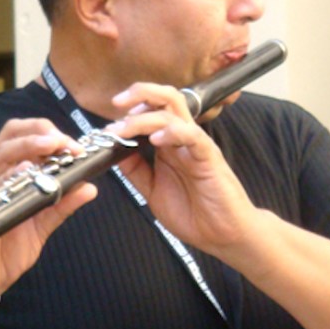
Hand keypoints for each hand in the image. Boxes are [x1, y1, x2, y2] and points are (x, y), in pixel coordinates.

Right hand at [0, 118, 97, 308]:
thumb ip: (62, 204)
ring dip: (29, 146)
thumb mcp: (41, 225)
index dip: (49, 133)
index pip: (22, 135)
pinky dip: (9, 177)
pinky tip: (27, 174)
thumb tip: (90, 186)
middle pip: (11, 134)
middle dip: (42, 132)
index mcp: (5, 174)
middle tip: (67, 144)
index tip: (76, 146)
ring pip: (1, 154)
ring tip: (53, 146)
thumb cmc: (5, 252)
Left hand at [107, 84, 259, 254]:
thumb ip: (136, 170)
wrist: (222, 234)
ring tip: (125, 129)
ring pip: (174, 112)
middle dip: (139, 93)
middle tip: (116, 103)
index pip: (153, 109)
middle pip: (165, 99)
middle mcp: (182, 138)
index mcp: (170, 143)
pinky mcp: (209, 157)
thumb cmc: (193, 213)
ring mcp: (196, 145)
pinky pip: (192, 136)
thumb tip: (114, 151)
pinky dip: (173, 132)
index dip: (130, 109)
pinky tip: (156, 139)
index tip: (107, 124)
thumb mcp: (153, 190)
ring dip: (144, 117)